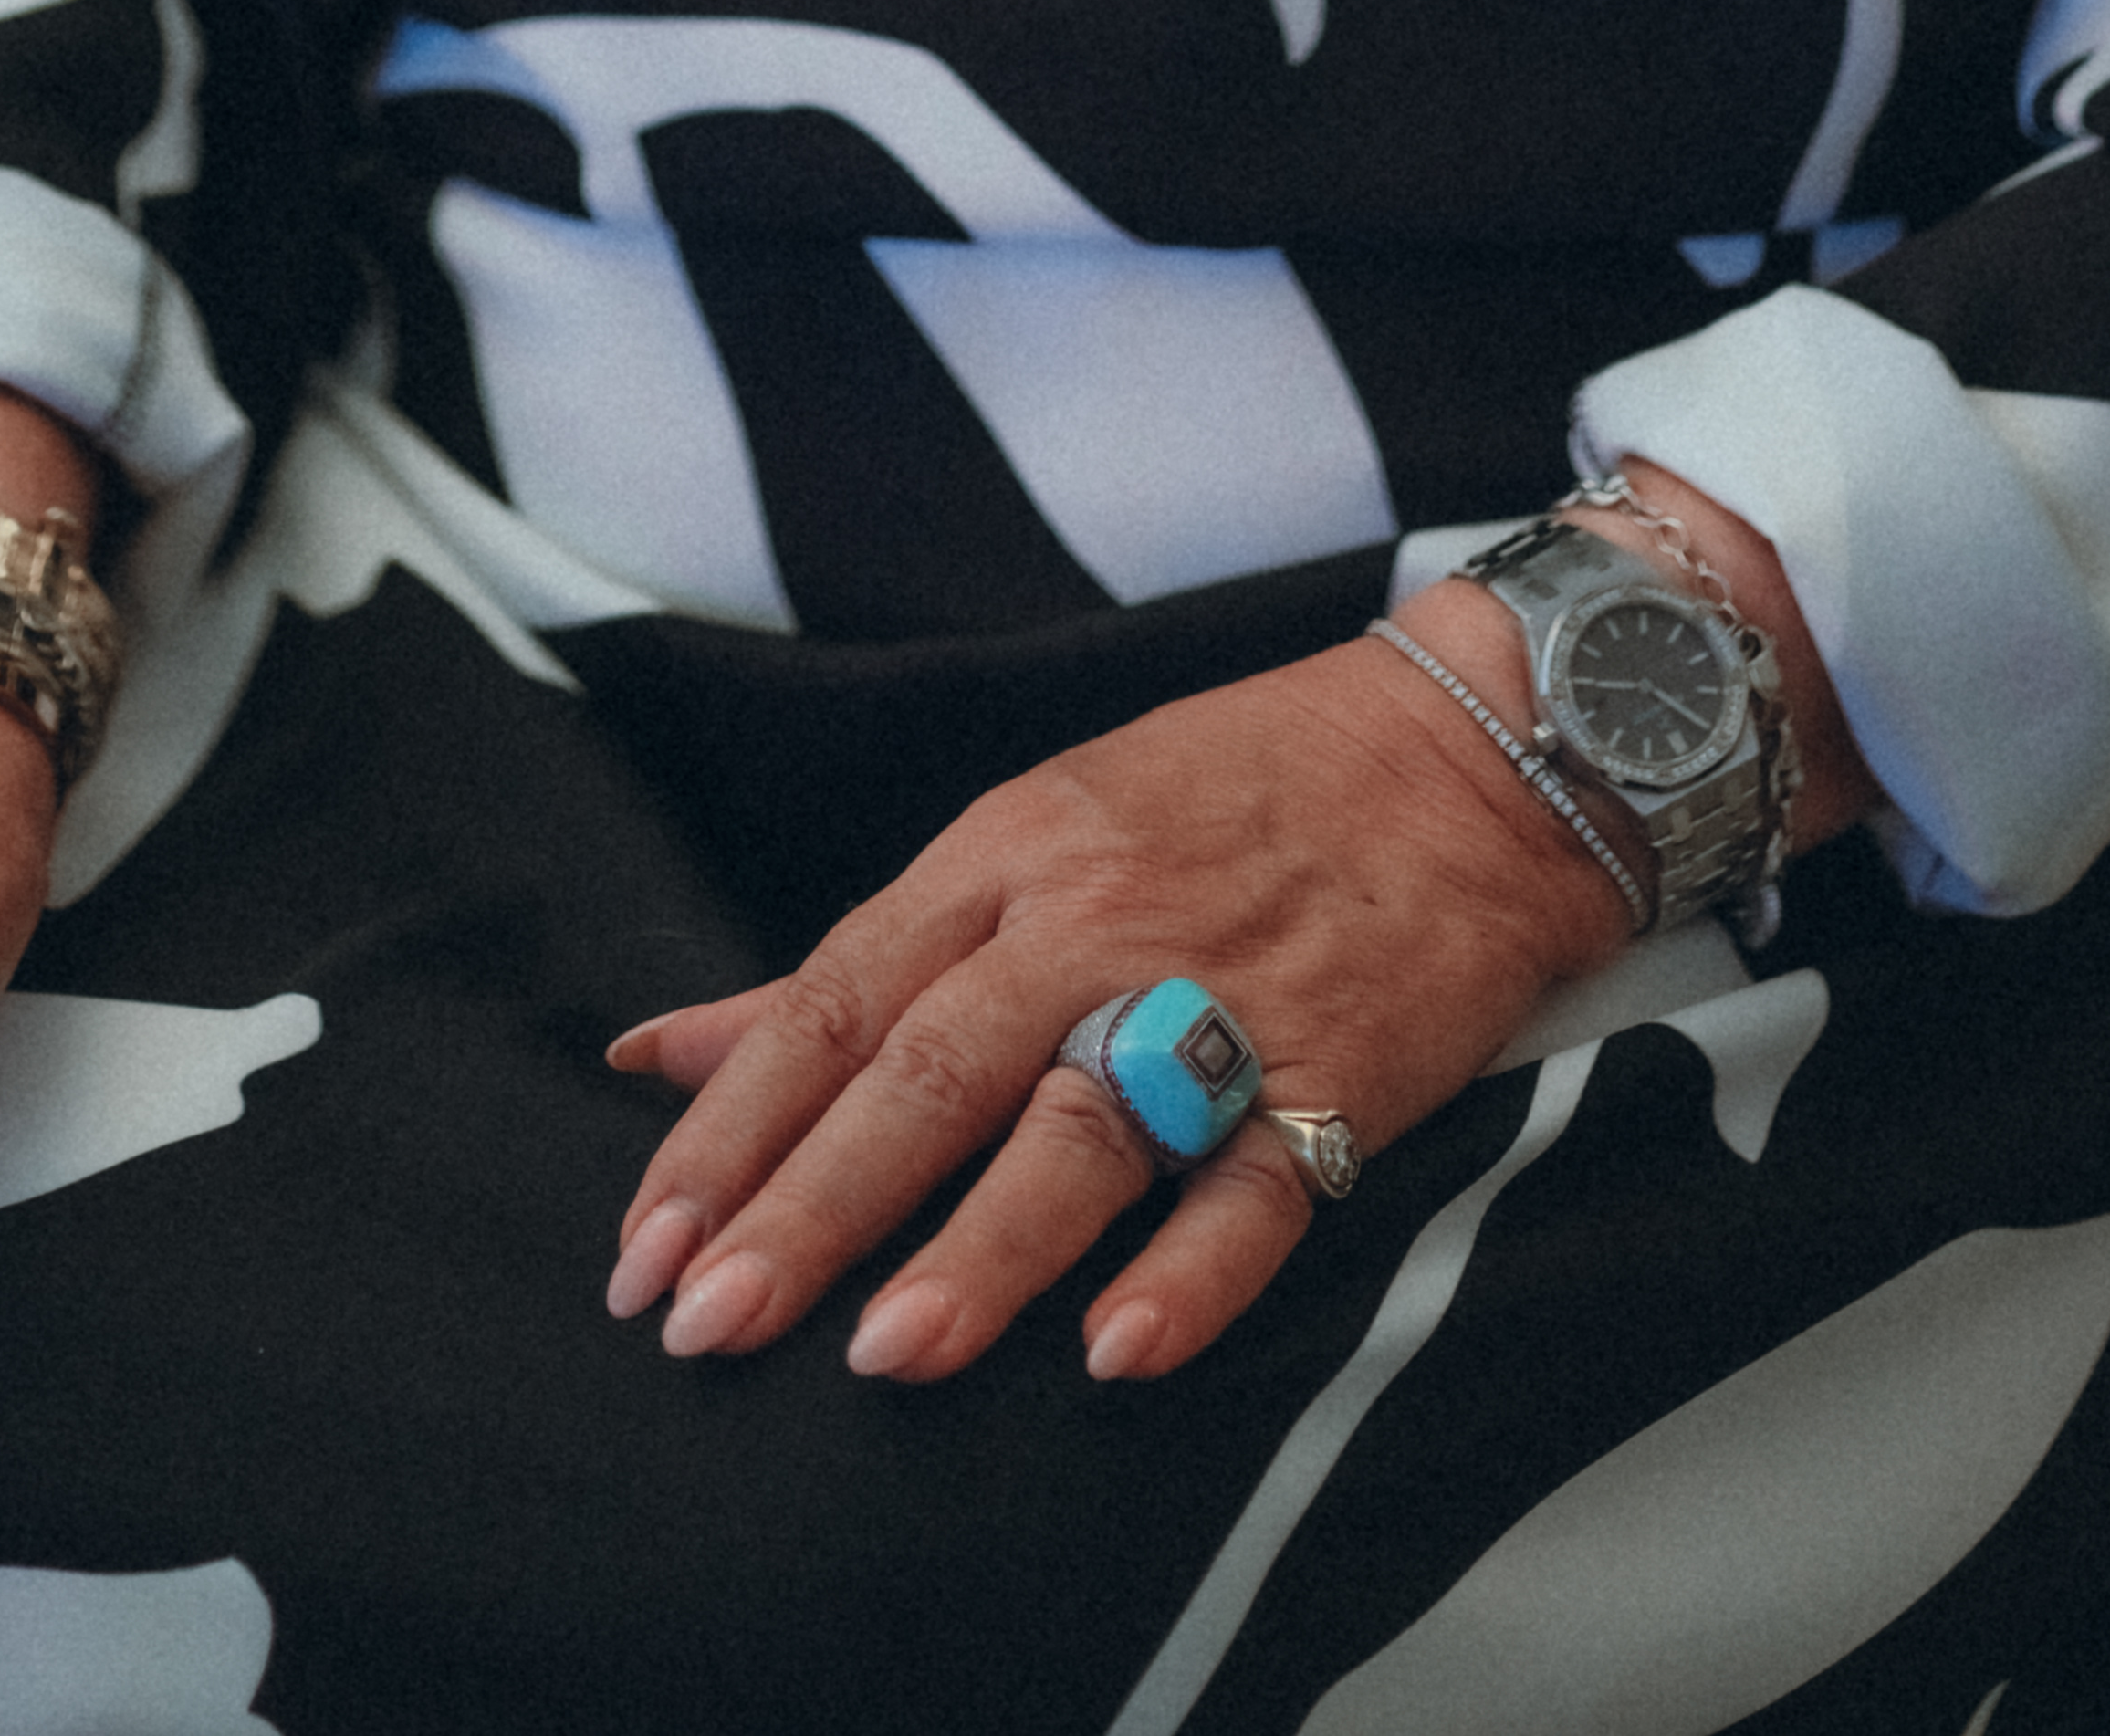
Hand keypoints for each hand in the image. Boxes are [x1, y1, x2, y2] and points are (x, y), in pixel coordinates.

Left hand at [600, 598, 1638, 1394]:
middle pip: (928, 1070)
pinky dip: (1193, 1271)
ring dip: (982, 1247)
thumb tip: (659, 1050)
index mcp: (1006, 860)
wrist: (1467, 751)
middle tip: (705, 1323)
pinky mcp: (1338, 1071)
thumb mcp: (1023, 833)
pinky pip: (1259, 1184)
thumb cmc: (1226, 794)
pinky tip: (1121, 1353)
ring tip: (885, 1357)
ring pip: (1080, 1128)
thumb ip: (853, 963)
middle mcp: (1093, 924)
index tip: (643, 1248)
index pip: (836, 1003)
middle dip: (810, 1203)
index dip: (734, 1129)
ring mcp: (1218, 998)